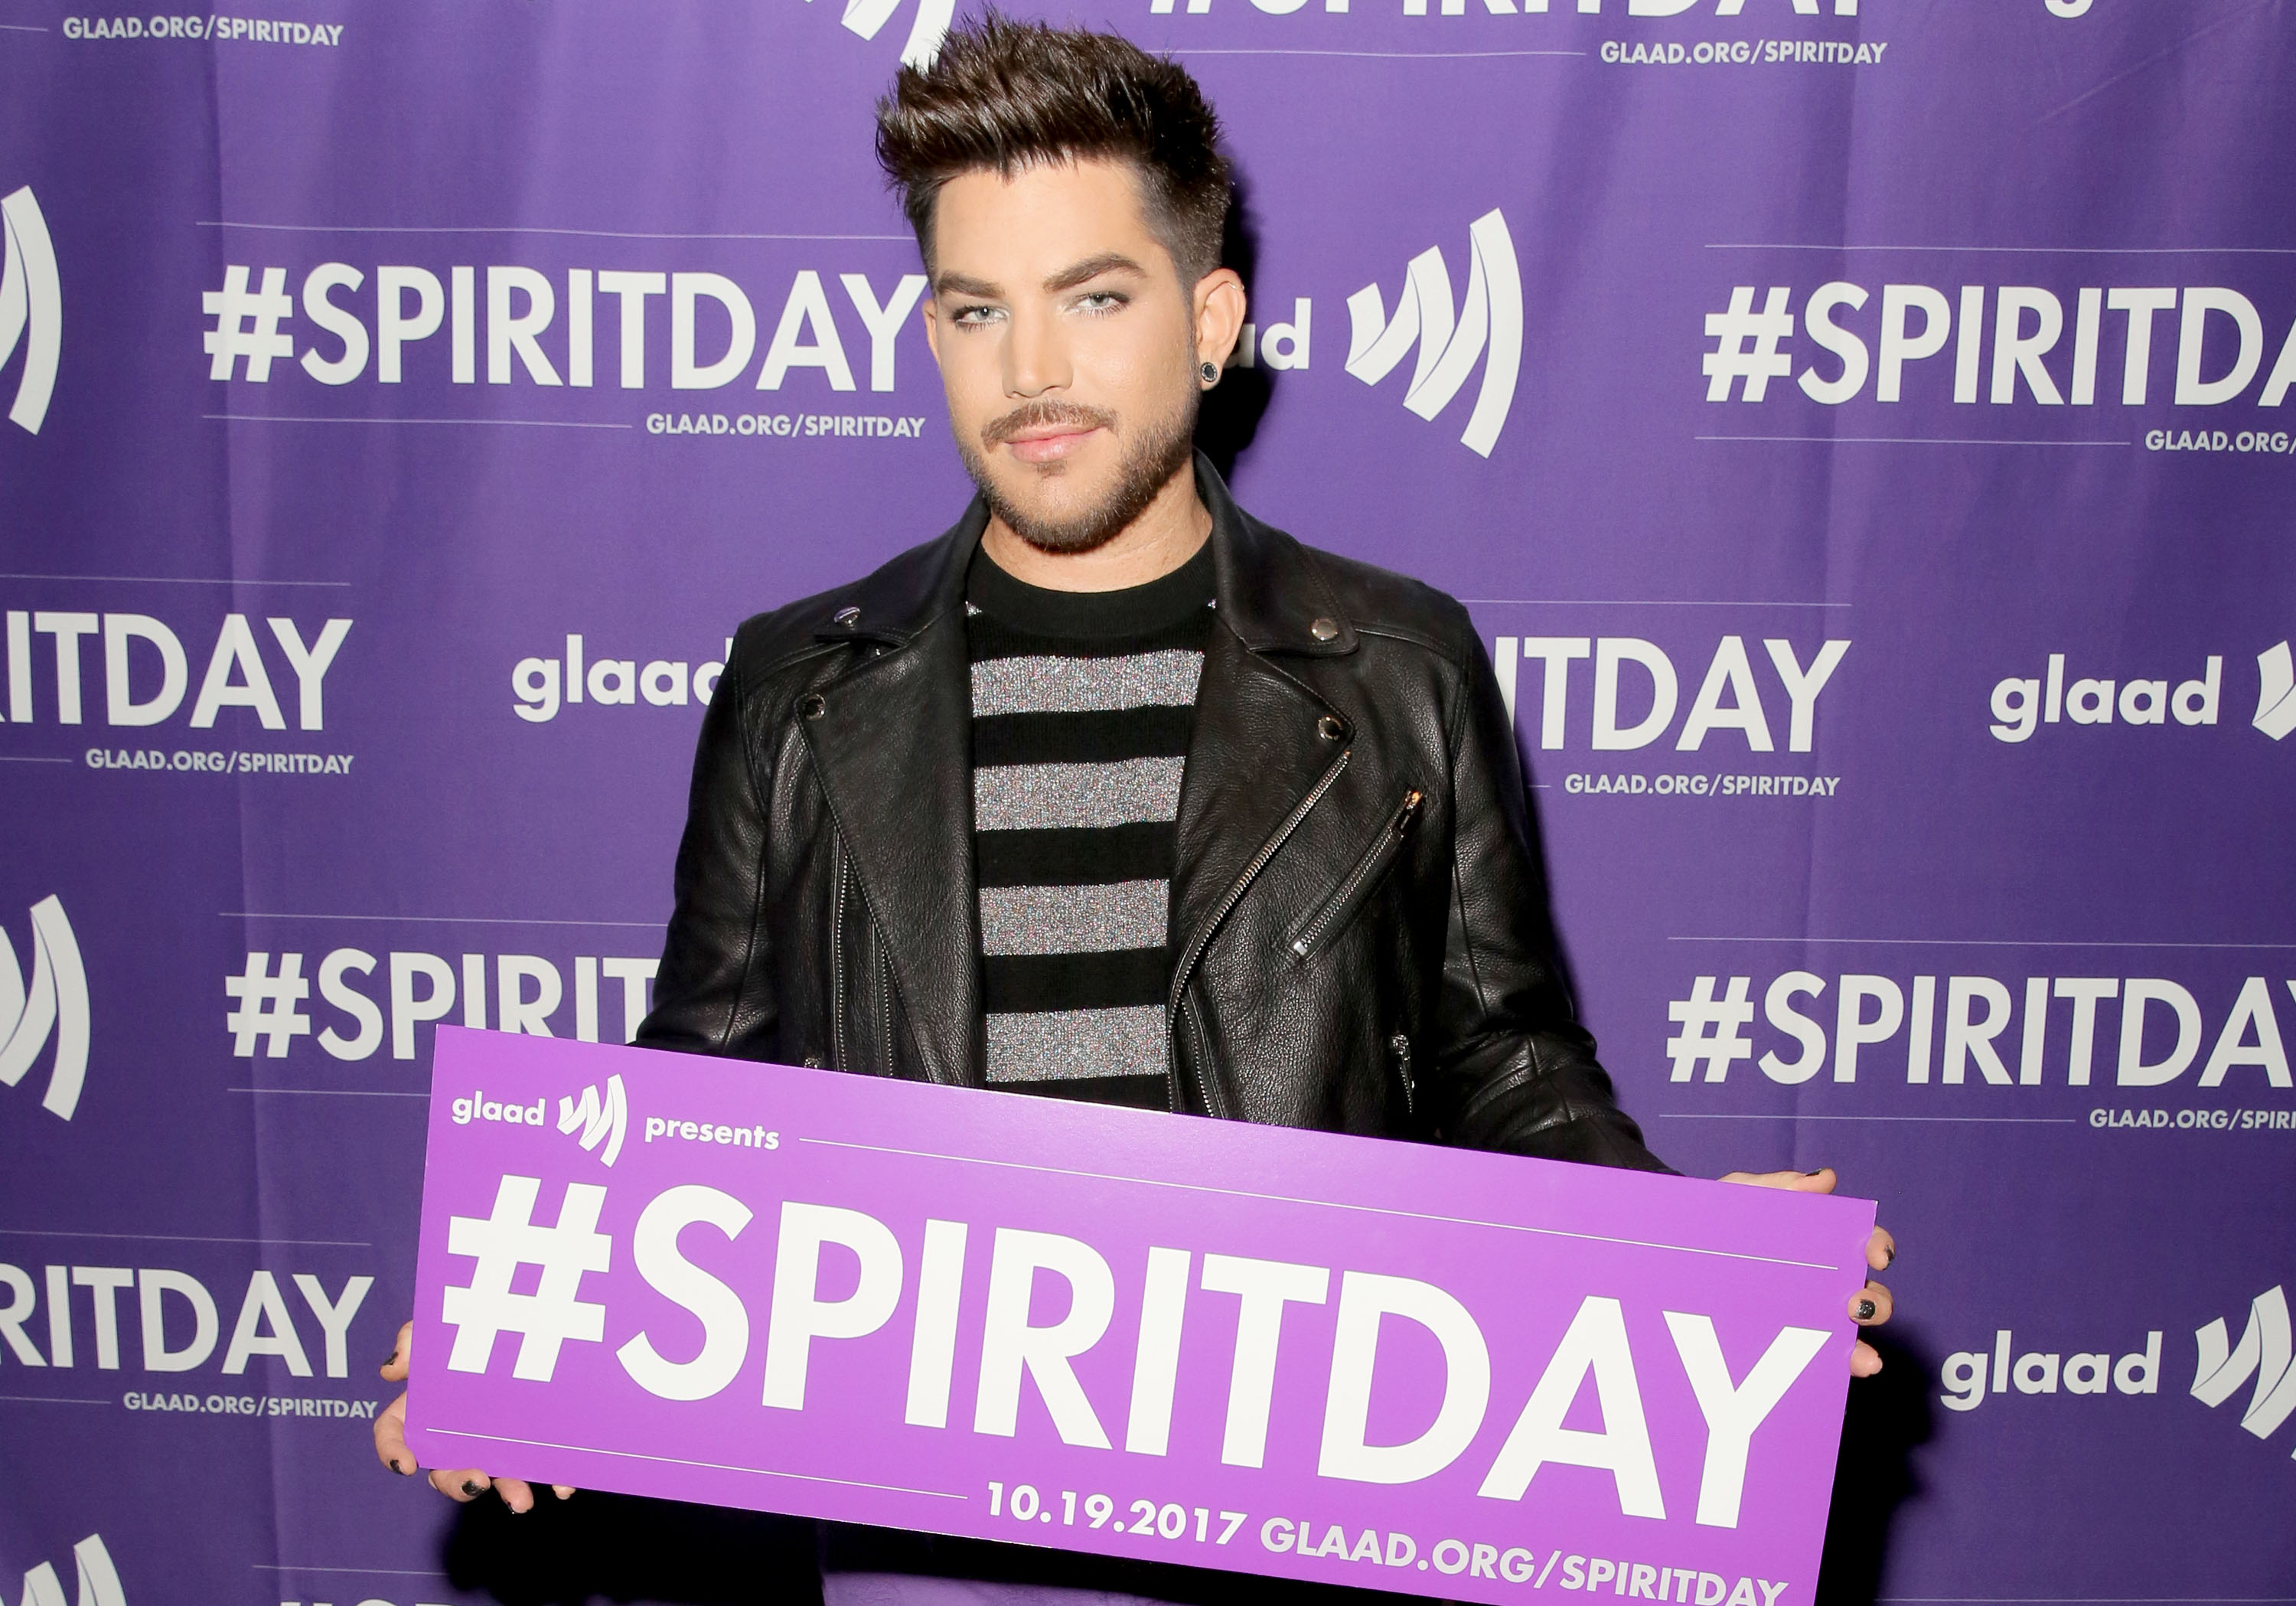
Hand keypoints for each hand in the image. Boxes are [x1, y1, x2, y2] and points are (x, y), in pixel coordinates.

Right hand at [373, 1319, 574, 1511]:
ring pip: (494, 1475)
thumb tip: (391, 1370)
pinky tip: (563, 1483)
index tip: (405, 1465)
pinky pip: (538, 1466)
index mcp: (423, 1408)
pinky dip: (551, 1477)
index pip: (394, 1433)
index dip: (392, 1451)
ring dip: (506, 1489)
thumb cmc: (470, 1332)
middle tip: (476, 1483)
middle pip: (443, 1471)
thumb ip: (411, 1340)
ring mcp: (493, 1440)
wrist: (533, 1322)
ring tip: (520, 1499)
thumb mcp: (439, 1327)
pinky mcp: (530, 1442)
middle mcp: (455, 1434)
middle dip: (457, 1483)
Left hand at [1718, 1167, 1895, 1377]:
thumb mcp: (1740, 1195)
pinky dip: (1841, 1365)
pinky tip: (1847, 1370)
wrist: (1671, 1250)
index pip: (1861, 1243)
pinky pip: (1820, 1358)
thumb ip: (1779, 1187)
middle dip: (1875, 1301)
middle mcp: (1824, 1282)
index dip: (1877, 1246)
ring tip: (1862, 1354)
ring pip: (1850, 1332)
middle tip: (1858, 1305)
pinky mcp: (1788, 1345)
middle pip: (1866, 1292)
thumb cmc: (1718, 1218)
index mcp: (1819, 1243)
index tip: (1877, 1255)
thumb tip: (1826, 1179)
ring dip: (1863, 1343)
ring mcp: (1808, 1316)